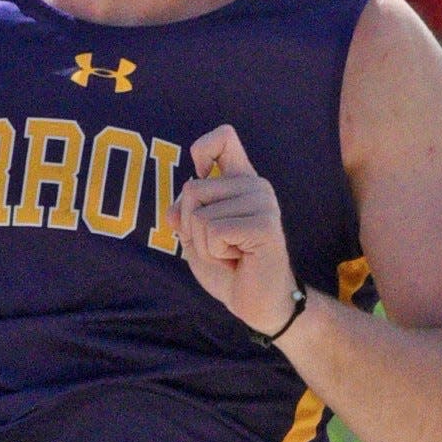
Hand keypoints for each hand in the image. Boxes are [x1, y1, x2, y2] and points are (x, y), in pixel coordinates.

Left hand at [167, 124, 300, 335]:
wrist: (258, 304)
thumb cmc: (227, 268)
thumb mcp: (195, 236)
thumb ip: (183, 213)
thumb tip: (177, 209)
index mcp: (241, 180)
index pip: (224, 137)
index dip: (202, 149)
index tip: (201, 174)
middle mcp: (256, 186)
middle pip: (192, 187)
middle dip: (190, 226)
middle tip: (219, 245)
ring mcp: (263, 203)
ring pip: (199, 214)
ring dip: (203, 245)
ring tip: (230, 255)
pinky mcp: (264, 225)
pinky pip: (212, 232)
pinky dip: (214, 254)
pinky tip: (238, 261)